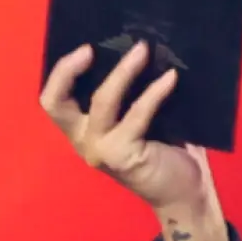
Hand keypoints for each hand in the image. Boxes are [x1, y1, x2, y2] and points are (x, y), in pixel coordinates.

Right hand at [40, 41, 214, 211]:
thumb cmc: (167, 152)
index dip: (62, 72)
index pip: (54, 100)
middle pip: (56, 103)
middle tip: (92, 47)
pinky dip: (154, 92)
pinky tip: (171, 78)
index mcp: (82, 130)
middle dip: (68, 69)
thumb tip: (137, 51)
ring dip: (123, 71)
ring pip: (102, 101)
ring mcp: (100, 151)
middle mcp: (84, 141)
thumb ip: (129, 96)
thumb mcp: (142, 120)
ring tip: (143, 50)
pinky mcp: (122, 156)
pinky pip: (137, 114)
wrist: (187, 193)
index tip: (86, 46)